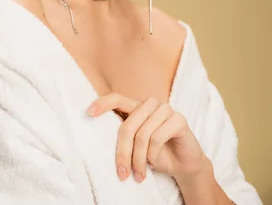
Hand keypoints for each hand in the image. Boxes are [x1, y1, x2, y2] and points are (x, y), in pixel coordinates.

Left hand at [86, 92, 207, 182]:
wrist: (183, 164)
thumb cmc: (155, 153)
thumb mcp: (135, 145)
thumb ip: (123, 136)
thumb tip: (99, 140)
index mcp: (136, 106)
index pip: (116, 98)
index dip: (102, 104)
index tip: (89, 114)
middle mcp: (149, 103)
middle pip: (128, 125)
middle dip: (123, 153)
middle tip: (121, 174)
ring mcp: (165, 109)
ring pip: (142, 134)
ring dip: (139, 159)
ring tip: (139, 174)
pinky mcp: (178, 118)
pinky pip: (158, 137)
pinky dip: (153, 155)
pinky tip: (153, 163)